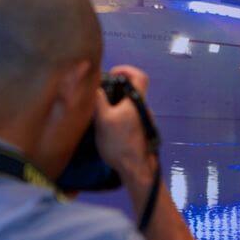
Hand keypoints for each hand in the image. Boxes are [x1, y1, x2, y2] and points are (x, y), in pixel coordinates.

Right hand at [93, 65, 153, 180]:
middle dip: (117, 89)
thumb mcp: (103, 119)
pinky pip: (130, 117)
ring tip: (101, 113)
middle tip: (101, 95)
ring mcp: (144, 121)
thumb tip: (95, 87)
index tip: (112, 74)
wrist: (135, 169)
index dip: (127, 70)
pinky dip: (120, 117)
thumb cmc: (119, 143)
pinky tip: (109, 127)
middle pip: (133, 90)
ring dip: (117, 105)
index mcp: (137, 101)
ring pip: (130, 105)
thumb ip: (99, 100)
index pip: (140, 76)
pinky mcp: (142, 132)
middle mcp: (144, 109)